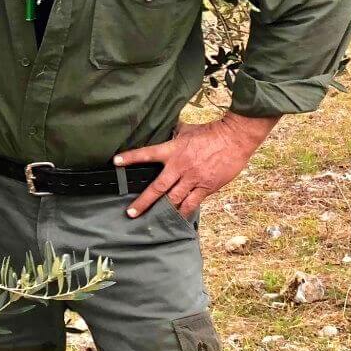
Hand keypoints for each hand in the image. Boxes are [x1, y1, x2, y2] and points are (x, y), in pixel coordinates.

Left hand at [115, 112, 279, 218]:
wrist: (235, 138)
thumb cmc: (210, 132)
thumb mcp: (186, 129)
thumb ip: (172, 135)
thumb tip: (161, 131)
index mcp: (173, 151)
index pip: (147, 154)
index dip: (131, 158)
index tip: (116, 162)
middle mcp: (180, 167)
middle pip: (158, 188)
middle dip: (143, 202)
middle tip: (131, 213)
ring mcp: (193, 179)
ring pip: (174, 199)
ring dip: (162, 210)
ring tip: (152, 220)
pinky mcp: (206, 187)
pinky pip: (192, 203)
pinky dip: (184, 211)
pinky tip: (177, 219)